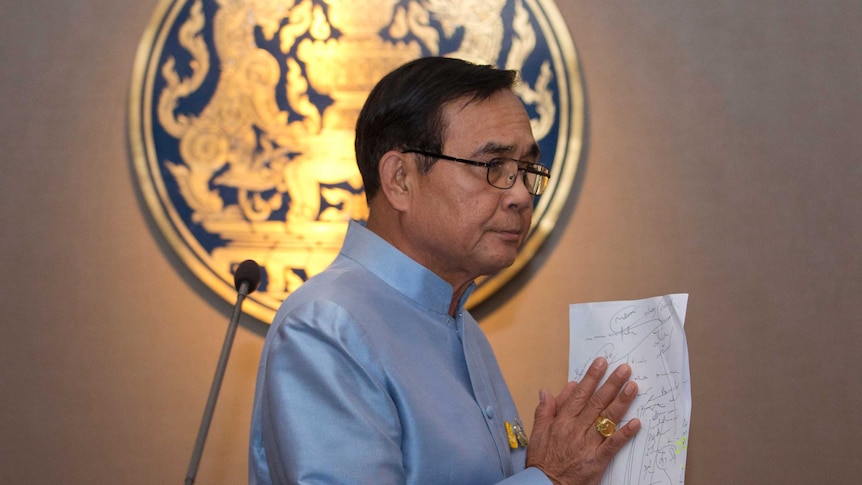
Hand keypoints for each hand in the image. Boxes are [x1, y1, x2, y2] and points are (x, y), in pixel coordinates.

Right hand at [525, 357, 640, 484]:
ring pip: (606, 419)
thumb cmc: (542, 461)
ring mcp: (587, 445)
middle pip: (596, 403)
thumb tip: (547, 391)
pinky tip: (636, 422)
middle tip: (624, 369)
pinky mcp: (597, 460)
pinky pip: (613, 445)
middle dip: (611, 384)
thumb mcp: (537, 433)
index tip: (602, 363)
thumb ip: (544, 411)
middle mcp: (576, 430)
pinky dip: (624, 433)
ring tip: (633, 387)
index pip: (579, 395)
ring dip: (621, 402)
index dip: (591, 377)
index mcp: (561, 421)